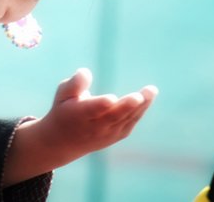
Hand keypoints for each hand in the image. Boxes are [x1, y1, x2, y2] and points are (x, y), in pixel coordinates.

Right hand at [3, 68, 157, 185]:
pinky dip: (139, 111)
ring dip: (140, 106)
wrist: (64, 141)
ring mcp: (107, 134)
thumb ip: (74, 84)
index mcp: (78, 115)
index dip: (101, 105)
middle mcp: (94, 127)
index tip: (111, 99)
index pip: (91, 110)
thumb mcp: (62, 94)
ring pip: (125, 119)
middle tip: (139, 96)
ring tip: (151, 90)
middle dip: (127, 106)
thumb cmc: (64, 109)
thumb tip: (85, 72)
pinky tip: (148, 97)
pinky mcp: (116, 136)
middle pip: (113, 116)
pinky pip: (130, 123)